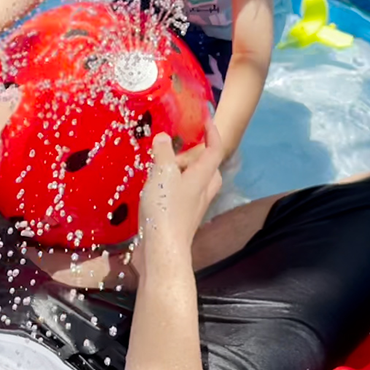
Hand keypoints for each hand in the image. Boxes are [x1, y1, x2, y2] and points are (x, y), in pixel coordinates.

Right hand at [133, 121, 223, 277]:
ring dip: (182, 172)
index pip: (214, 150)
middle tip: (180, 148)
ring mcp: (192, 208)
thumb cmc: (166, 210)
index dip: (212, 132)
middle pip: (209, 168)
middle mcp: (202, 192)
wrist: (162, 251)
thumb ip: (164, 153)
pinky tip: (154, 189)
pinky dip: (172, 187)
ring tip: (161, 166)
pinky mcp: (180, 220)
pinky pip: (181, 196)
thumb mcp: (162, 174)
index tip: (206, 118)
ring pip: (195, 183)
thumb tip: (165, 138)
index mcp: (203, 177)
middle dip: (198, 155)